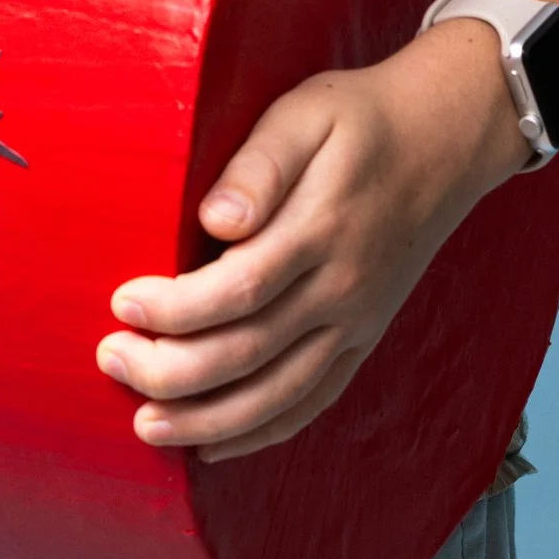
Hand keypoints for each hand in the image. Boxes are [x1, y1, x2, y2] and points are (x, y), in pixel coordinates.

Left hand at [95, 22, 528, 462]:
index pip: (237, 290)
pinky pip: (314, 401)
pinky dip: (262, 432)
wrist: (448, 138)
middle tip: (111, 359)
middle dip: (171, 370)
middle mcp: (342, 290)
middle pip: (249, 353)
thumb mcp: (306, 113)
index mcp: (321, 231)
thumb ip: (260, 165)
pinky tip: (214, 445)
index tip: (122, 304)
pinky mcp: (365, 339)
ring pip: (278, 395)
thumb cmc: (360, 118)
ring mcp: (357, 322)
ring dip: (208, 420)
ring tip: (147, 424)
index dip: (174, 309)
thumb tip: (217, 218)